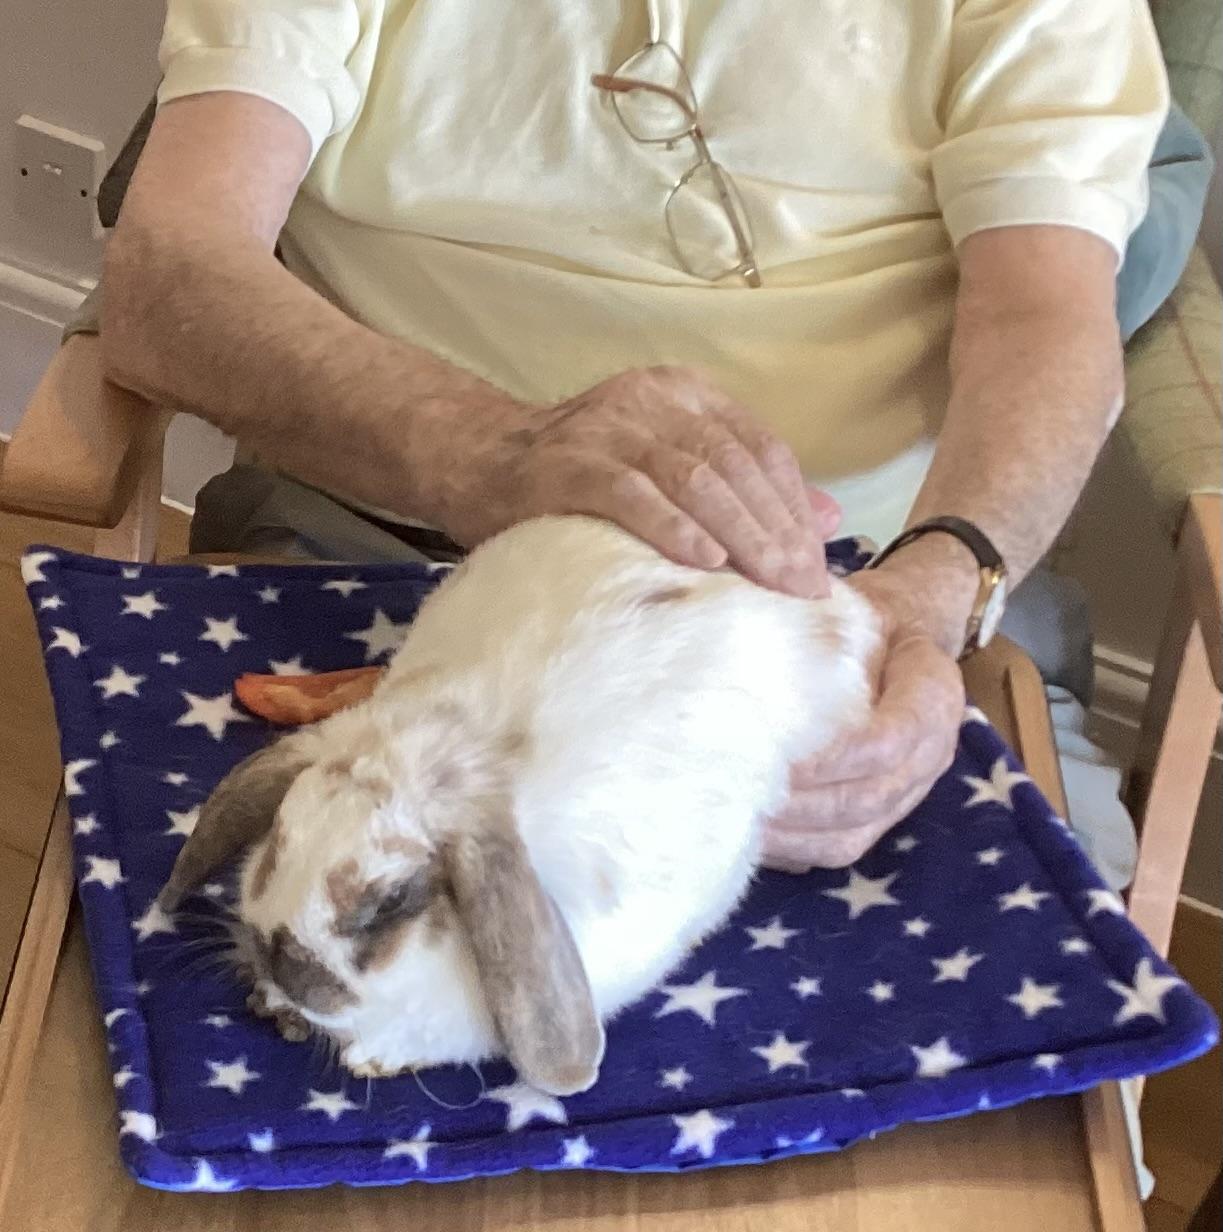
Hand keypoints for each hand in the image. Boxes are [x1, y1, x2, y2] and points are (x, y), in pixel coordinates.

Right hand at [425, 366, 839, 596]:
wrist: (481, 463)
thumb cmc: (585, 480)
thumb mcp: (669, 470)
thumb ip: (744, 485)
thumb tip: (829, 515)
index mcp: (686, 395)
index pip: (761, 448)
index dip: (796, 509)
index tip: (817, 568)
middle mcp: (653, 400)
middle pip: (736, 465)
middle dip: (778, 532)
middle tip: (804, 591)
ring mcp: (609, 429)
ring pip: (695, 477)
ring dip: (741, 535)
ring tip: (771, 586)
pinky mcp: (569, 464)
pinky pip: (631, 494)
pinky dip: (672, 528)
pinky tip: (705, 561)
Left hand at [762, 536, 977, 870]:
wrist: (900, 637)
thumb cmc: (866, 617)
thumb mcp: (853, 597)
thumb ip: (819, 610)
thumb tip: (755, 601)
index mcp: (934, 693)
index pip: (890, 740)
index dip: (836, 757)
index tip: (780, 757)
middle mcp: (931, 752)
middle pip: (868, 799)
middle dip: (802, 805)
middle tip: (741, 794)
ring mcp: (906, 792)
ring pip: (852, 835)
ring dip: (792, 836)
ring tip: (735, 822)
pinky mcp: (877, 817)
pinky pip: (838, 849)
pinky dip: (791, 850)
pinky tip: (744, 836)